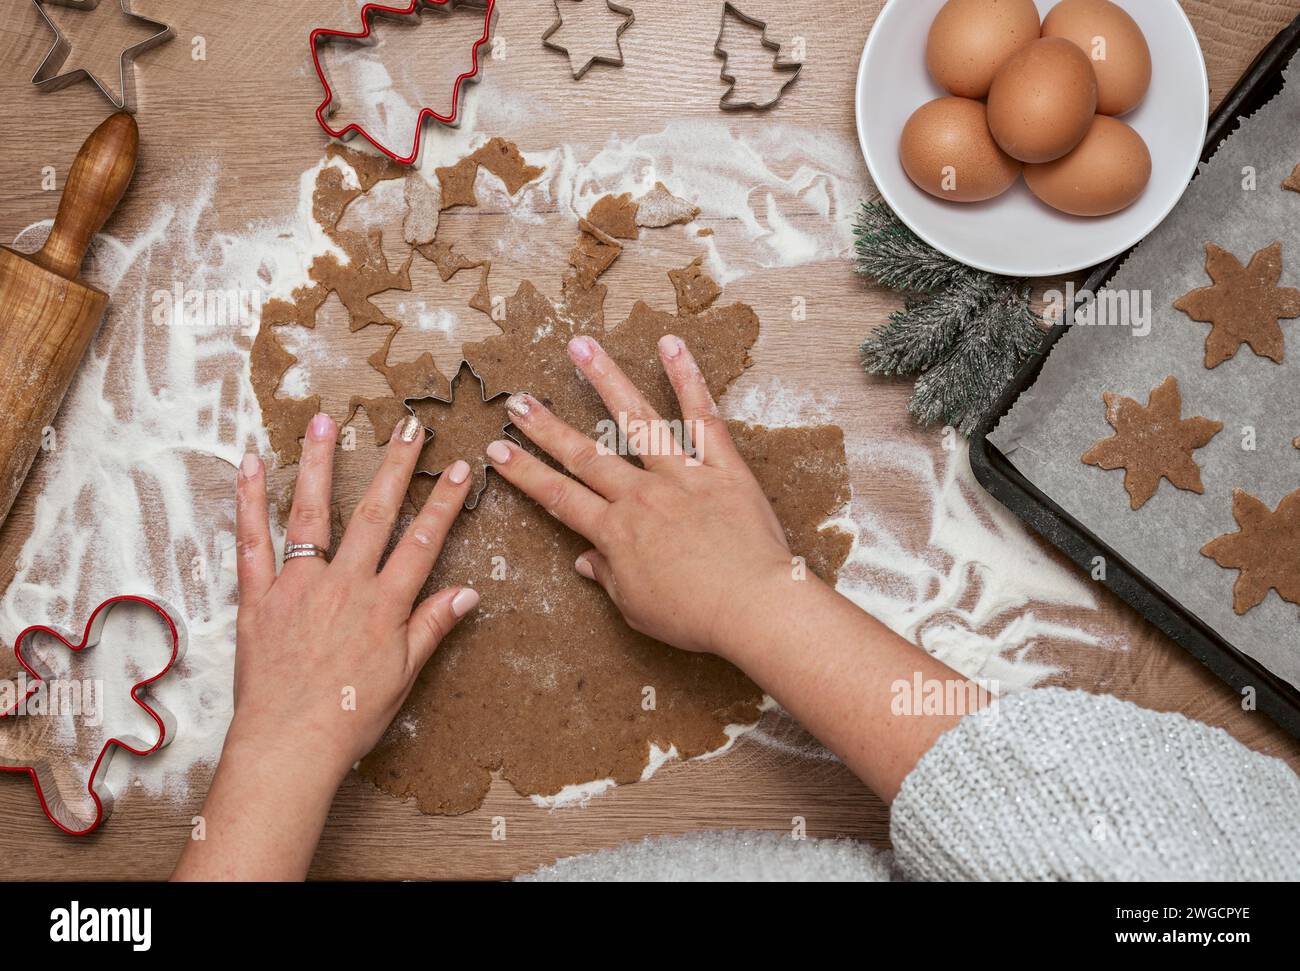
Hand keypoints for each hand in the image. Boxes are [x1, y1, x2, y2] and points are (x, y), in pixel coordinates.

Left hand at [227, 411, 479, 780]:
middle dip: (396, 466)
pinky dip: (249, 501)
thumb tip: (467, 593)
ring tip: (326, 421)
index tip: (459, 468)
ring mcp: (299, 585)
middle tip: (409, 426)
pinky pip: (252, 541)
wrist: (288, 746)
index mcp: (385, 605)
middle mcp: (345, 584)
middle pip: (376, 513)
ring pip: (312, 512)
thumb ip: (432, 628)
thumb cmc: (349, 717)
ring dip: (320, 463)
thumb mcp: (404, 676)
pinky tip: (249, 464)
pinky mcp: (259, 596)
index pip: (423, 542)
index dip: (444, 503)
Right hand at [487, 334, 796, 659]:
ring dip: (606, 380)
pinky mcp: (723, 468)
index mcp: (616, 533)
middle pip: (586, 454)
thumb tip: (584, 560)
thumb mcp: (637, 609)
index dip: (526, 473)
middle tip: (518, 401)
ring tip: (581, 346)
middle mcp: (642, 496)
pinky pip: (703, 418)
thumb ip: (608, 576)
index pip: (560, 497)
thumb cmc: (697, 617)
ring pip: (637, 420)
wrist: (754, 608)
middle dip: (547, 426)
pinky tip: (671, 345)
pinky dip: (688, 379)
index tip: (496, 451)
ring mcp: (682, 476)